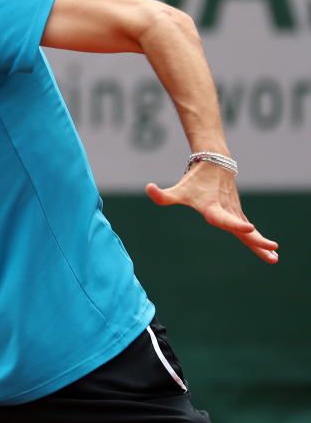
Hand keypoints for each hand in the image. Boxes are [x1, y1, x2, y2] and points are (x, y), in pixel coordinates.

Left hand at [146, 161, 278, 263]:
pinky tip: (271, 254)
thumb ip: (163, 195)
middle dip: (256, 239)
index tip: (250, 228)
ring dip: (261, 244)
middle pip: (242, 228)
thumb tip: (149, 188)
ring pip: (249, 231)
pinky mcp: (238, 213)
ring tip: (274, 258)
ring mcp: (234, 212)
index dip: (235, 224)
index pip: (224, 218)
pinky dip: (259, 241)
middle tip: (272, 247)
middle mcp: (227, 211)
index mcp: (213, 208)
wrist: (214, 163)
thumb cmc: (194, 180)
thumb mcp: (178, 190)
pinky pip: (249, 230)